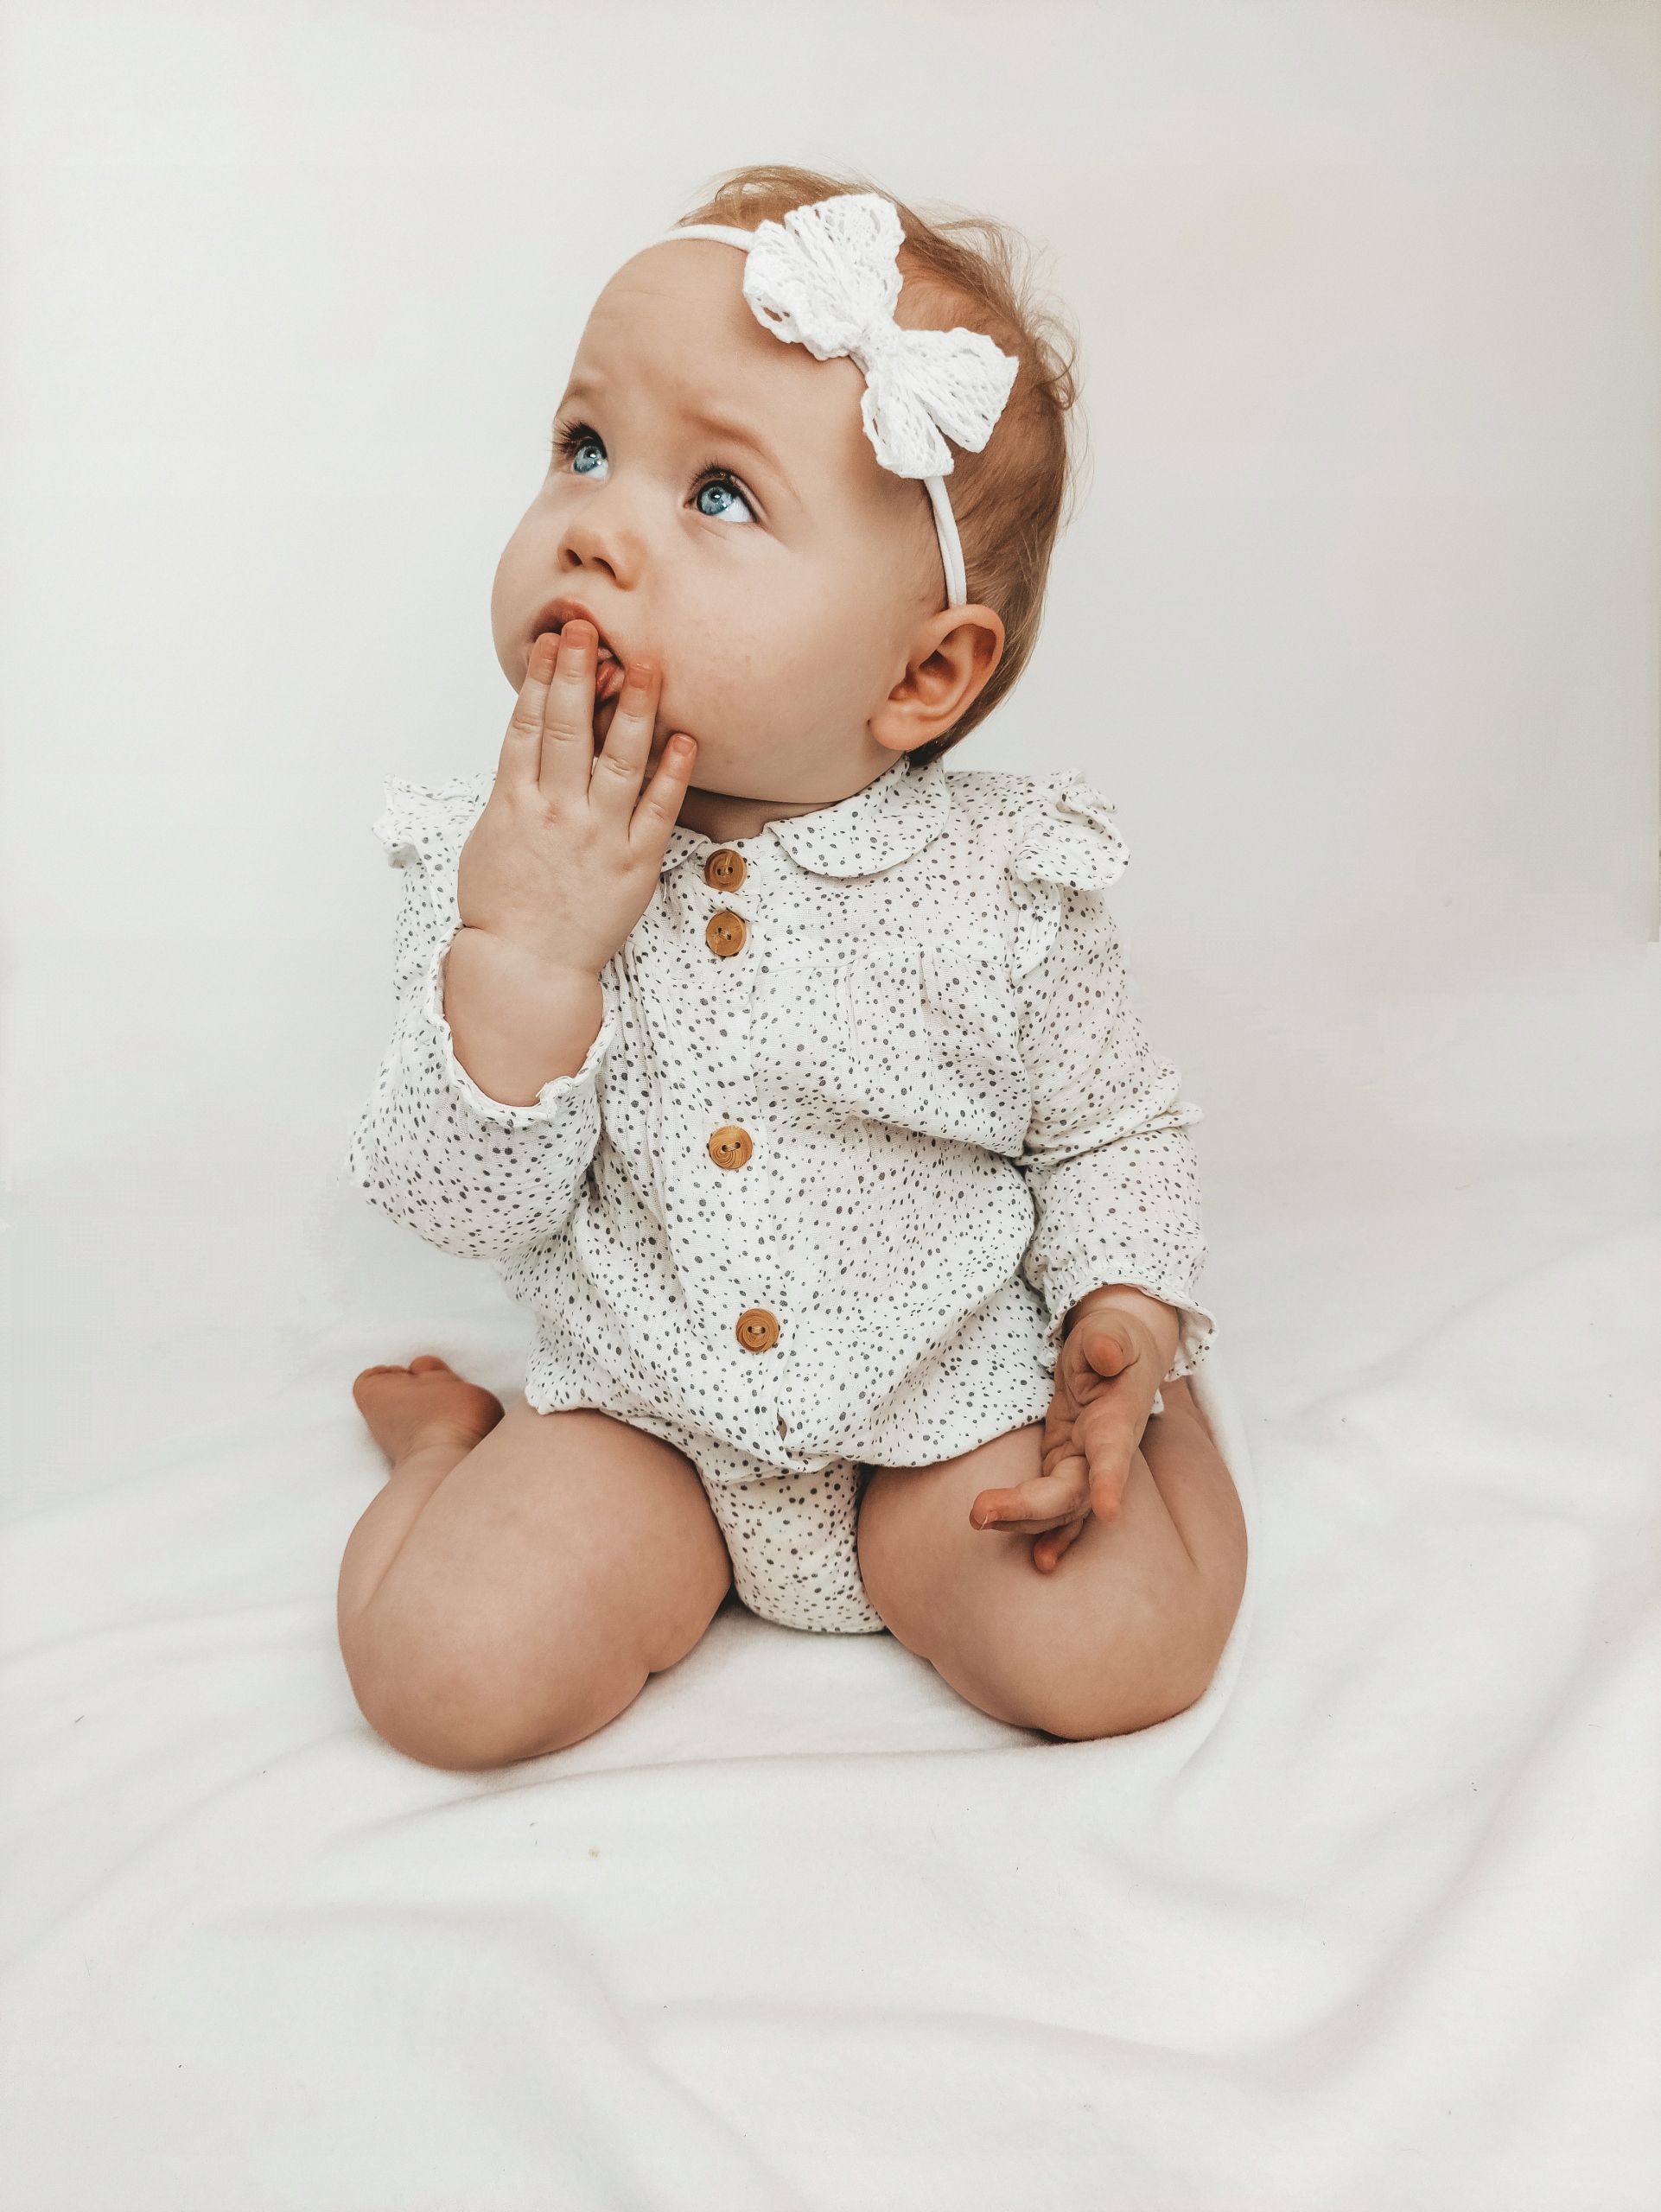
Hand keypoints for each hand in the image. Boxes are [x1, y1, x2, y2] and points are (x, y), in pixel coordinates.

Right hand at [445, 623, 696, 1102]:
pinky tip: (685, 739)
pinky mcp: (633, 863)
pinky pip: (657, 811)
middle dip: (580, 674)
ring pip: (616, 761)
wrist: (525, 968)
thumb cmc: (503, 905)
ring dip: (634, 711)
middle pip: (568, 729)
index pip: (527, 725)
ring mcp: (597, 836)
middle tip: (593, 629)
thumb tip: (527, 743)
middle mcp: (555, 812)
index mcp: (513, 801)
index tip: (553, 639)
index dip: (541, 678)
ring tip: (648, 666)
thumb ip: (512, 787)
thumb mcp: (489, 836)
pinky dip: (672, 774)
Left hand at [968, 1287, 1177, 1572]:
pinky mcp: (1066, 1471)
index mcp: (1117, 1420)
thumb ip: (1109, 1342)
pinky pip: (1059, 1514)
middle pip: (1072, 1493)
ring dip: (1021, 1521)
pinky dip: (1049, 1536)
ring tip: (977, 1518)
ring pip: (1060, 1509)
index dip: (1110, 1481)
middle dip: (1029, 1508)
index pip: (1113, 1452)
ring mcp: (1084, 1468)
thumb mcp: (1110, 1332)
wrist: (1119, 1357)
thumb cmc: (1112, 1341)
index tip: (1110, 1511)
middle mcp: (1104, 1453)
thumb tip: (1104, 1350)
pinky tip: (1041, 1562)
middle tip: (978, 1511)